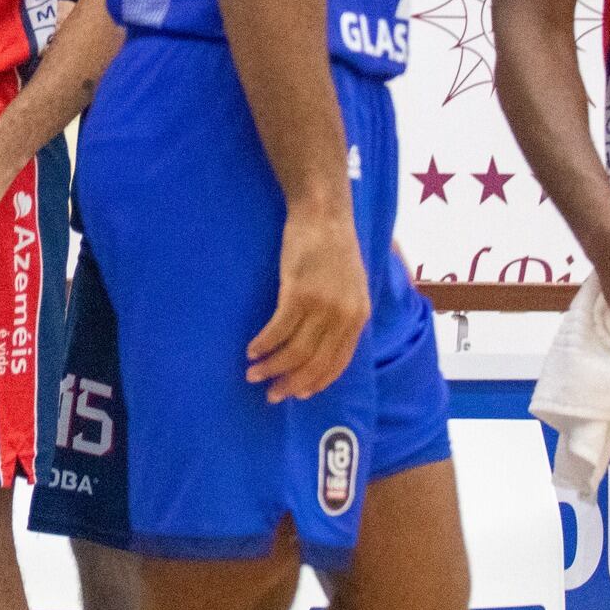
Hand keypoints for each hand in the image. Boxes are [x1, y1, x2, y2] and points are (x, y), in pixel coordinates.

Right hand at [246, 205, 369, 402]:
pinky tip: (251, 350)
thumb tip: (325, 341)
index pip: (337, 363)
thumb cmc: (334, 246)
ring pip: (295, 351)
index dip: (316, 383)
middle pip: (315, 362)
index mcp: (358, 317)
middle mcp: (343, 317)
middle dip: (291, 383)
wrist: (324, 215)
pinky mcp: (298, 293)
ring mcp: (321, 306)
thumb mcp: (352, 285)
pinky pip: (278, 330)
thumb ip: (344, 314)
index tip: (297, 394)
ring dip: (272, 367)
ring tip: (253, 374)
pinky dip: (263, 344)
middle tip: (271, 395)